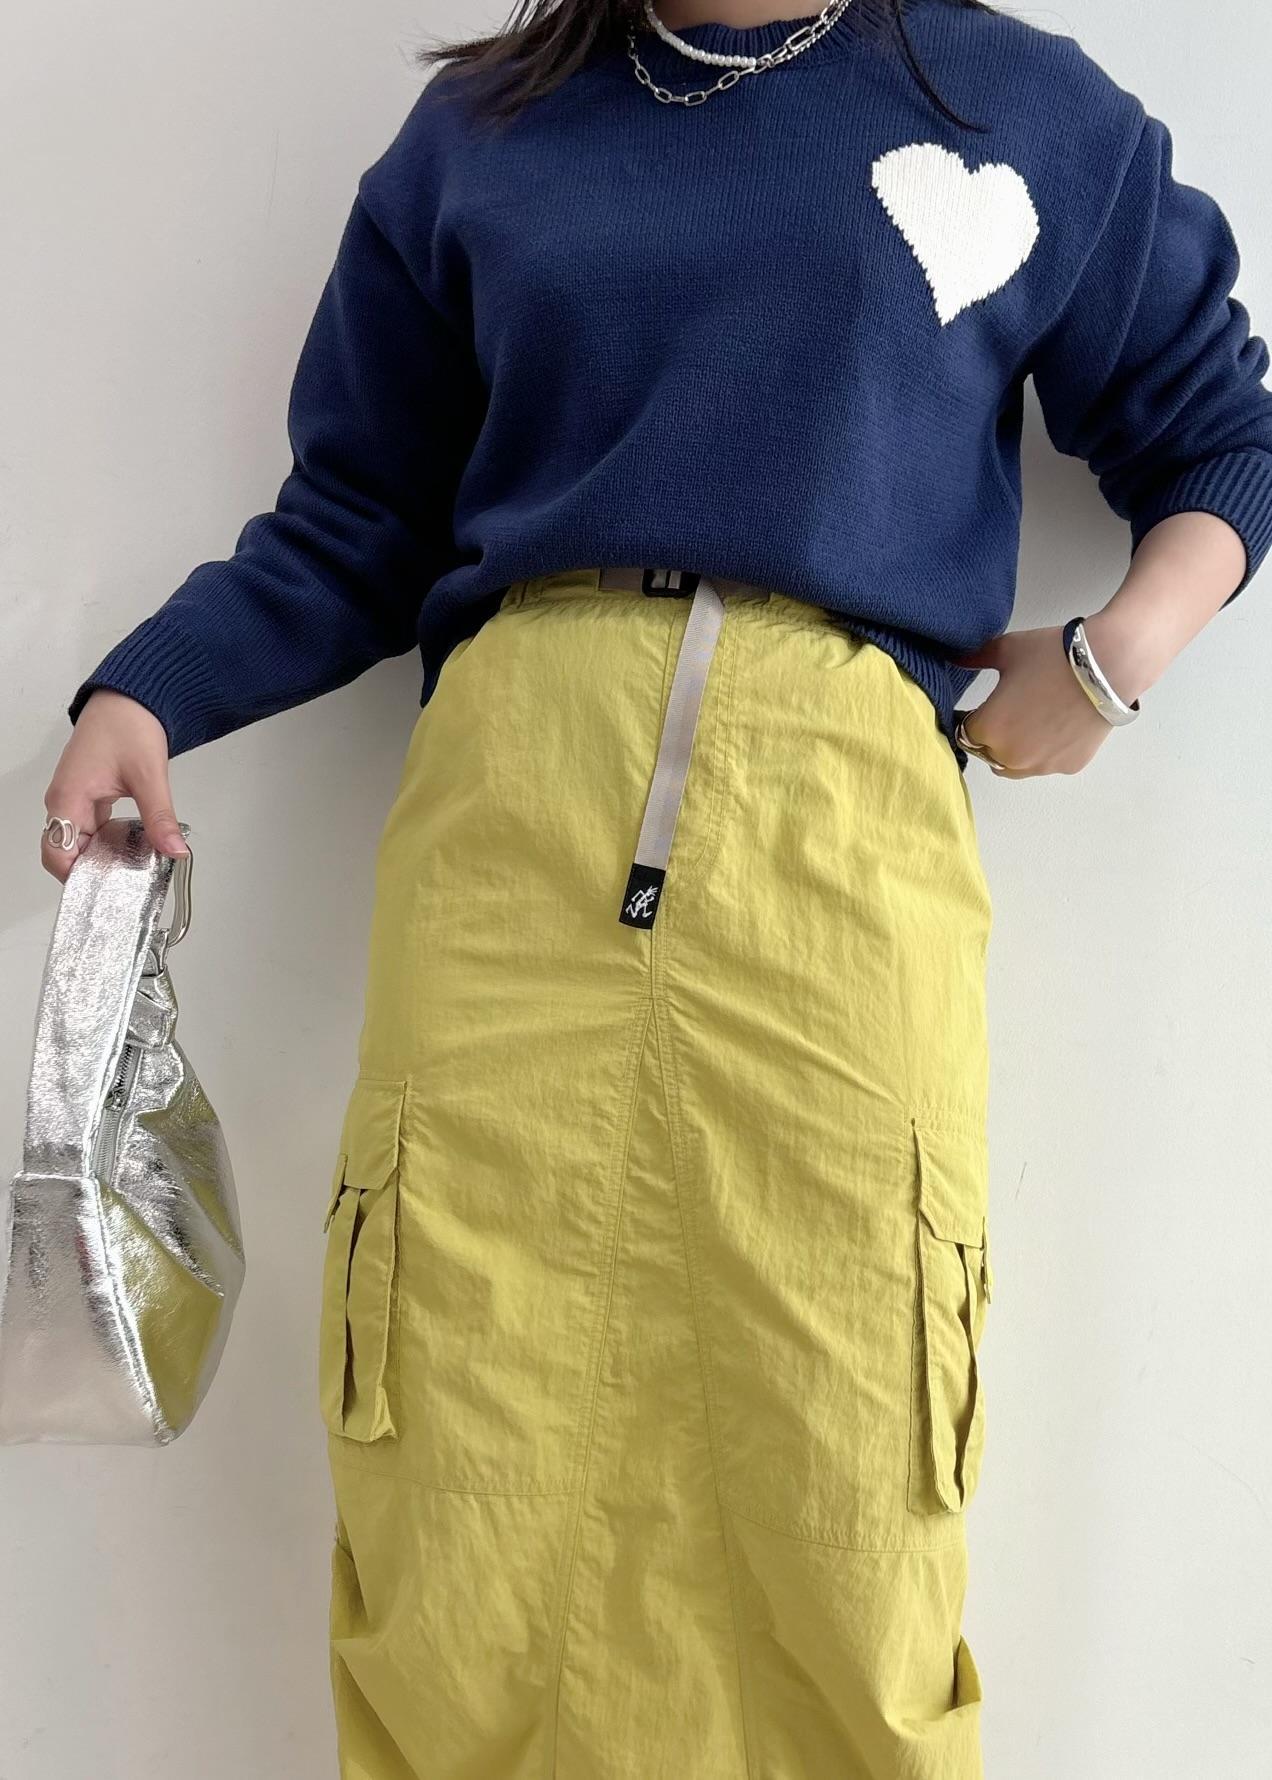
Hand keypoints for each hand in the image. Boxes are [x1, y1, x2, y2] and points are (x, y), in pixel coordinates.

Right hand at [41, 690, 188, 882]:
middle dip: (94, 872)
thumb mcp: (148, 775)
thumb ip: (160, 817)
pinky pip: (92, 829)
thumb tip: (174, 850)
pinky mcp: (88, 795)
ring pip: (81, 842)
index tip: (107, 891)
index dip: (77, 878)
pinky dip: (109, 841)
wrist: (128, 696)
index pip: (58, 854)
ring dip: (104, 857)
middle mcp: (65, 801)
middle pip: (67, 853)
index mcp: (68, 798)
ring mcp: (75, 799)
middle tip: (128, 885)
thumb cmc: (127, 724)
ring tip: (135, 870)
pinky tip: (134, 848)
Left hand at [953, 614, 1149, 777]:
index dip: (969, 718)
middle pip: (986, 752)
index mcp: (989, 730)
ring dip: (1013, 750)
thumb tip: (953, 658)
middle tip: (1006, 713)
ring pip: (1014, 766)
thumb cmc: (1053, 655)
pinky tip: (1055, 726)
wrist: (1108, 664)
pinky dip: (1044, 751)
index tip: (978, 708)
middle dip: (989, 736)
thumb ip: (973, 658)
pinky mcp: (1068, 767)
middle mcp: (1011, 756)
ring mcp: (1041, 766)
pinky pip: (1045, 764)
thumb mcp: (1006, 650)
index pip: (963, 732)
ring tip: (1028, 721)